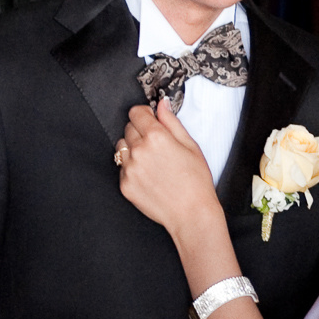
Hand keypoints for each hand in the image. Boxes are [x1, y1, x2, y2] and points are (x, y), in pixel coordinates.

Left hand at [119, 99, 215, 236]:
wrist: (191, 214)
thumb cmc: (196, 181)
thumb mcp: (190, 145)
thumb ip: (172, 122)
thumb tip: (161, 104)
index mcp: (156, 137)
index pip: (136, 113)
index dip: (144, 114)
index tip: (150, 119)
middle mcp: (139, 151)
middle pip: (128, 128)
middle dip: (140, 131)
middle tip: (157, 145)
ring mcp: (129, 169)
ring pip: (122, 147)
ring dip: (132, 148)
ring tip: (152, 161)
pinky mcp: (125, 185)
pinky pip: (122, 168)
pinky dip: (132, 168)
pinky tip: (149, 176)